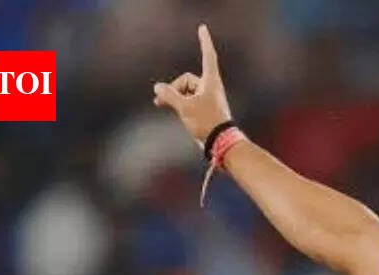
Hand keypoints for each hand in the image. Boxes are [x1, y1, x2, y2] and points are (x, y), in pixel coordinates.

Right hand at [152, 24, 232, 147]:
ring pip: (184, 90)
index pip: (207, 55)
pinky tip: (164, 105)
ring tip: (161, 104)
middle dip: (173, 88)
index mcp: (210, 81)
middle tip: (161, 100)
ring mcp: (206, 98)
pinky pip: (186, 99)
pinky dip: (176, 101)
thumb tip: (157, 87)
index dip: (204, 42)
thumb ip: (169, 95)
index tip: (202, 28)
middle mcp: (210, 87)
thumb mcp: (184, 107)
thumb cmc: (206, 122)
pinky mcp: (203, 108)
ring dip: (173, 96)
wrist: (220, 143)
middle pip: (186, 79)